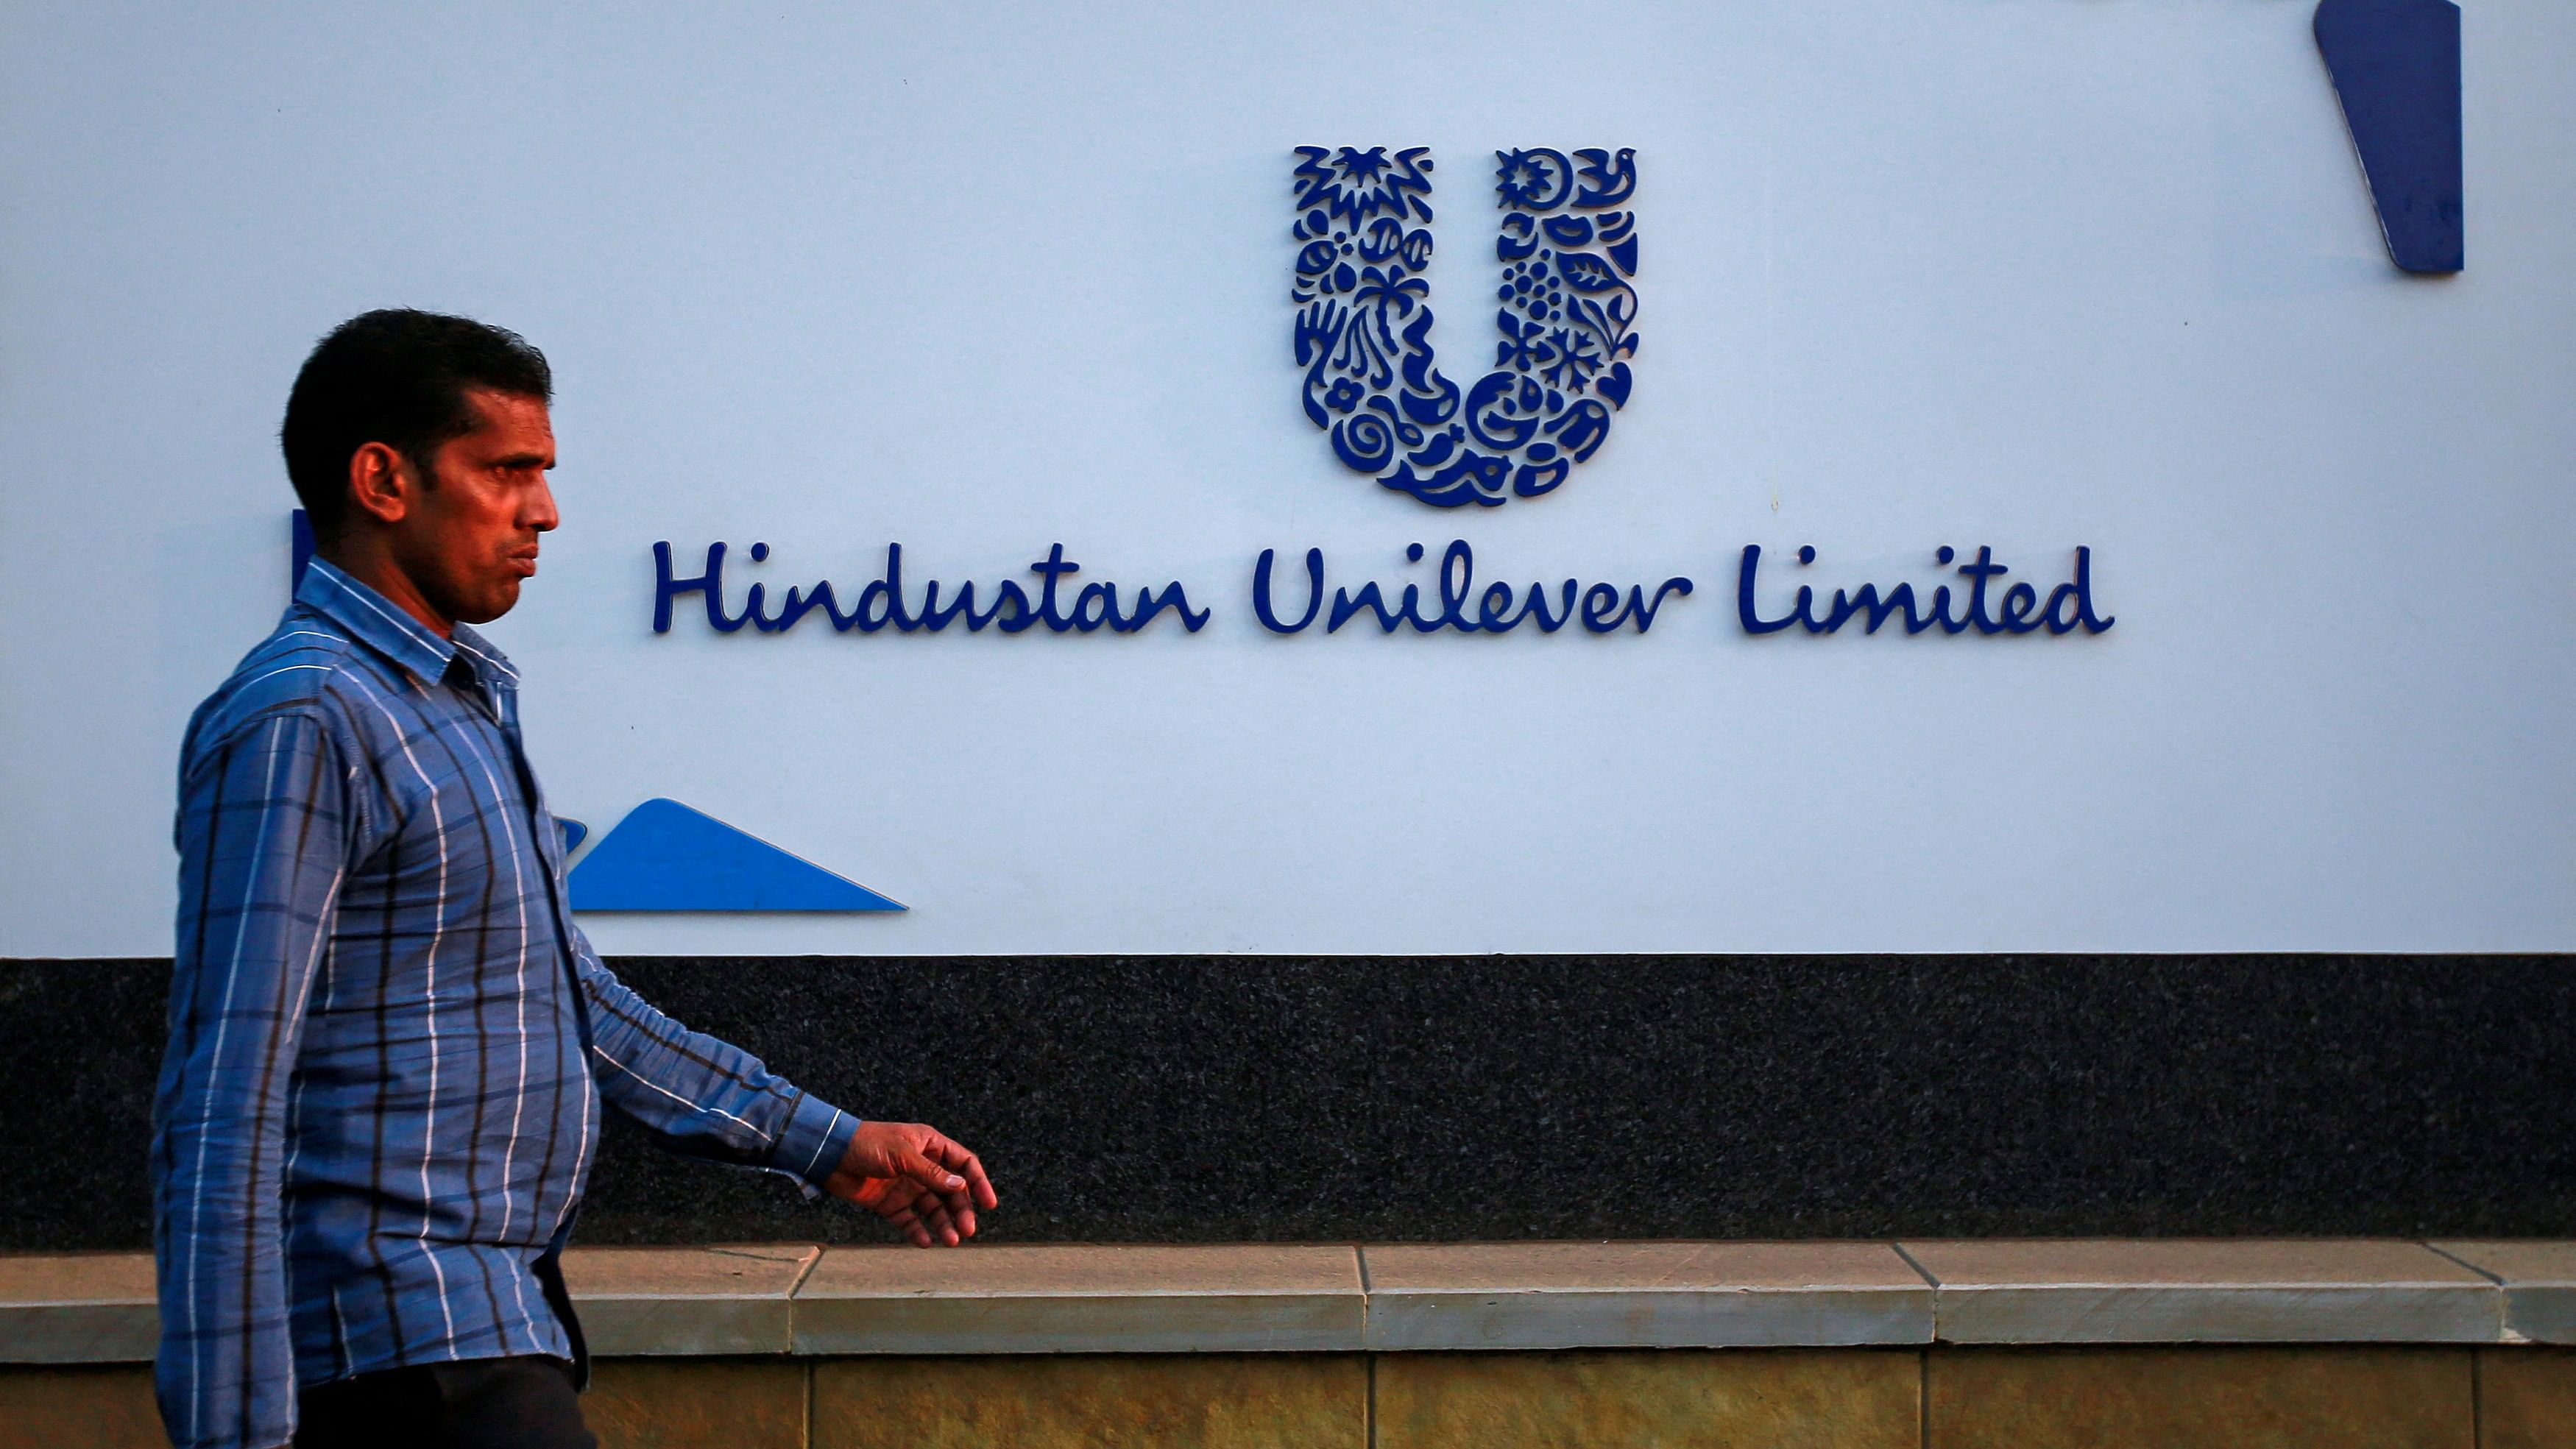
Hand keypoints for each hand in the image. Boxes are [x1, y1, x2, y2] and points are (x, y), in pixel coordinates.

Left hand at [824, 1121, 997, 1247]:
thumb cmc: (866, 1144)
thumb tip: (960, 1186)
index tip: (989, 1203)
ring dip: (943, 1224)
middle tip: (967, 1230)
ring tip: (950, 1241)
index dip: (978, 1183)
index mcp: (930, 1146)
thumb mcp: (902, 1155)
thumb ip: (931, 1173)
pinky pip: (909, 1220)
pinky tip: (925, 1241)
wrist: (829, 1155)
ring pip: (933, 1208)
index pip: (963, 1164)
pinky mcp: (890, 1203)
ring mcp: (907, 1186)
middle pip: (951, 1191)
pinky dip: (918, 1231)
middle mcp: (922, 1166)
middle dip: (961, 1211)